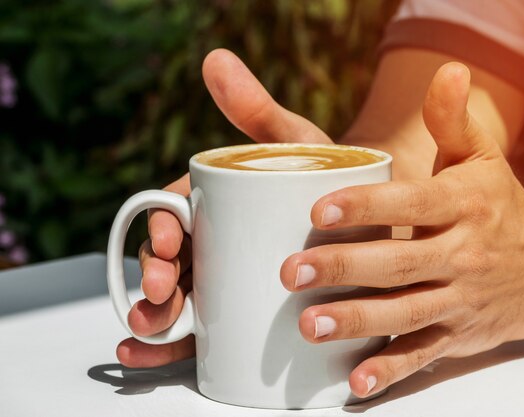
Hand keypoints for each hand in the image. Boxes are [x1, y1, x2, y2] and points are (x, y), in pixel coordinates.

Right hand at [116, 49, 330, 366]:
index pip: (177, 215)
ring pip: (180, 301)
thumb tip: (215, 59)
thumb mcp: (295, 143)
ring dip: (153, 317)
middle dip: (155, 280)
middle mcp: (216, 242)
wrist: (373, 220)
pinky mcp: (241, 313)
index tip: (166, 243)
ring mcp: (228, 280)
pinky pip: (200, 334)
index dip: (160, 229)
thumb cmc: (326, 179)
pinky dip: (170, 344)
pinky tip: (148, 351)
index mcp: (218, 204)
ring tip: (149, 329)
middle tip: (161, 292)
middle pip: (172, 263)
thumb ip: (258, 111)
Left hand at [280, 63, 523, 396]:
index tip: (319, 210)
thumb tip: (447, 71)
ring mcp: (460, 299)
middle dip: (345, 268)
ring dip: (357, 321)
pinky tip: (354, 381)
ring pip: (405, 312)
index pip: (412, 203)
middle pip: (399, 264)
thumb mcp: (482, 157)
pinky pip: (422, 354)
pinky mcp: (457, 335)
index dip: (367, 207)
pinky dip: (390, 370)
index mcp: (464, 205)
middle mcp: (464, 254)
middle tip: (292, 272)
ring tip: (309, 324)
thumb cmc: (499, 205)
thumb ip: (455, 120)